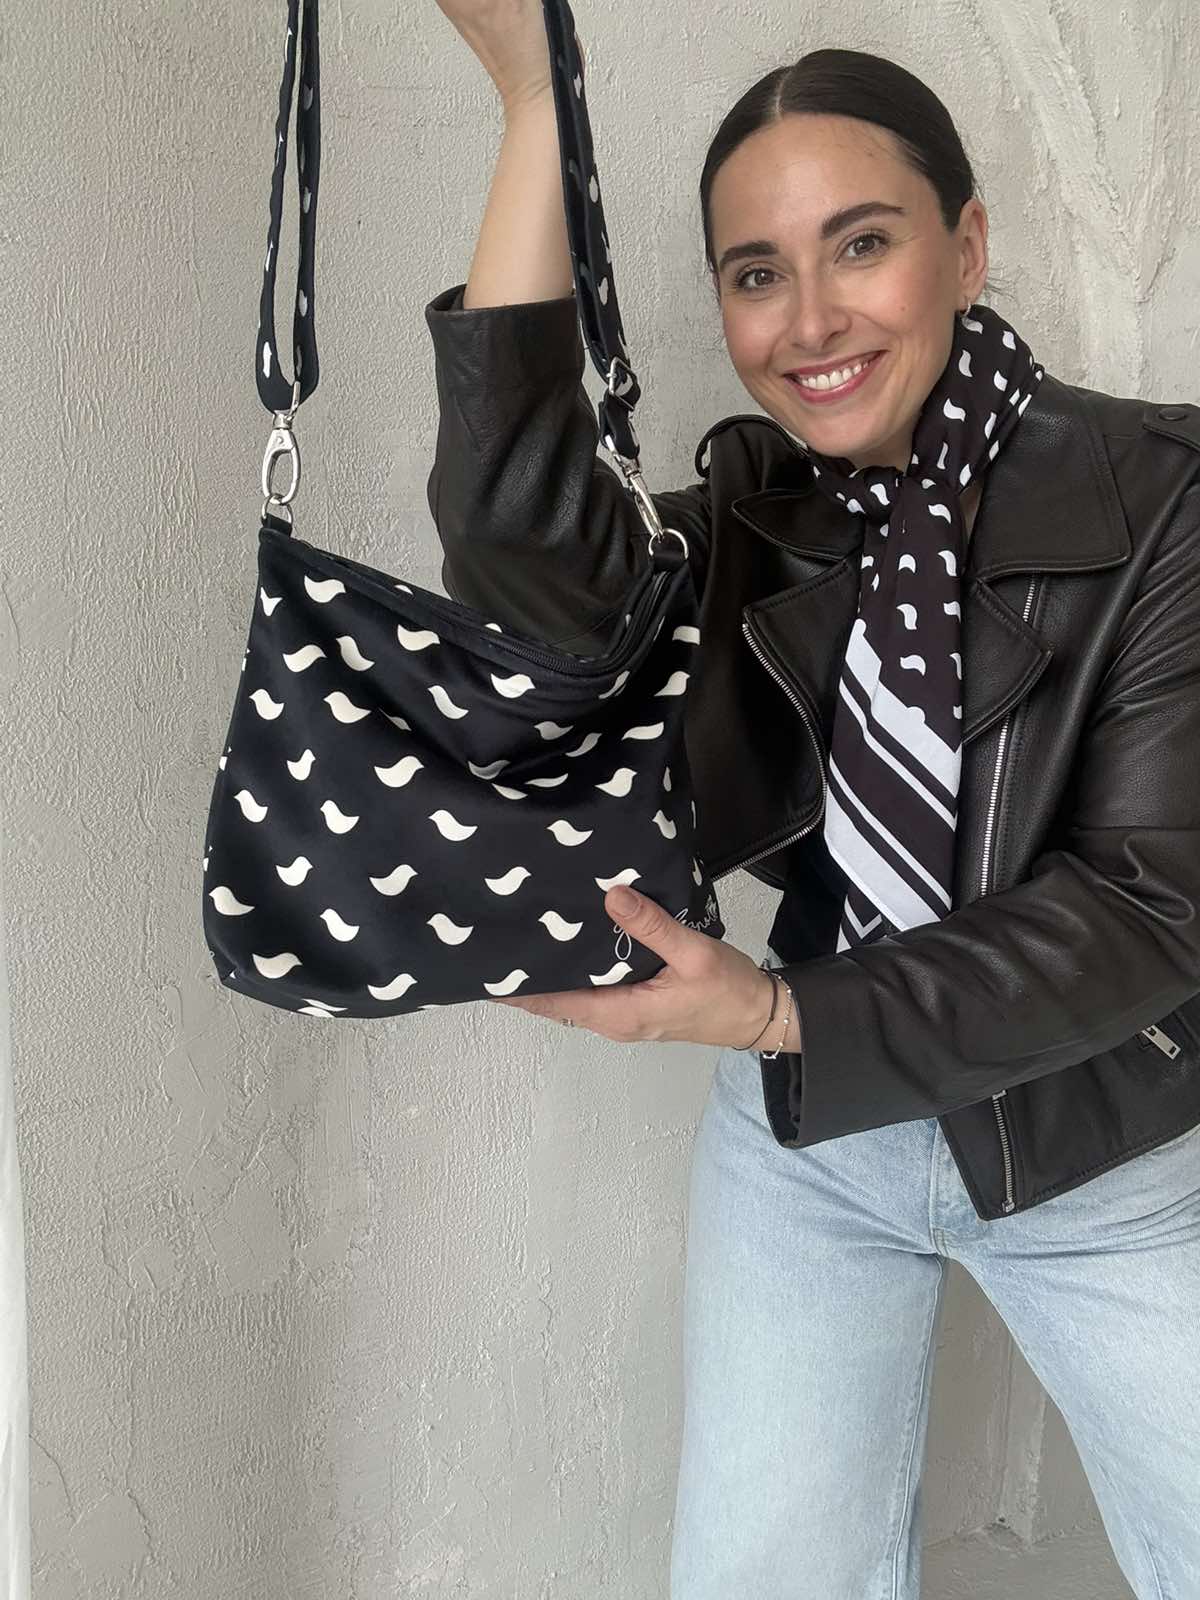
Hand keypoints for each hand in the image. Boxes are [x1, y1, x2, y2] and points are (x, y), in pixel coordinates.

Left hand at [488, 884, 777, 1047]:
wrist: (760, 1015)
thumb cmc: (727, 991)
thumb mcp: (693, 954)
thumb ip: (652, 925)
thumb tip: (611, 894)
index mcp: (619, 1014)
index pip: (553, 1004)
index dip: (517, 990)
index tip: (485, 968)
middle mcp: (612, 1022)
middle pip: (555, 1002)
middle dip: (526, 976)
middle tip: (497, 937)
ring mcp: (622, 1016)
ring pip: (572, 997)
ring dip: (549, 973)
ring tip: (522, 936)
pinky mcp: (634, 1007)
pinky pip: (592, 991)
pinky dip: (574, 972)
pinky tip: (569, 943)